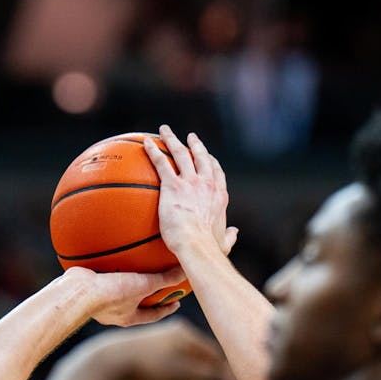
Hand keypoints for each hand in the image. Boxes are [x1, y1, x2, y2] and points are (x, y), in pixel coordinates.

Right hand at [64, 266, 185, 326]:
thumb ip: (164, 279)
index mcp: (128, 317)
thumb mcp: (143, 285)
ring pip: (117, 291)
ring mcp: (99, 301)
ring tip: (133, 267)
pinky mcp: (88, 288)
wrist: (77, 291)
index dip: (166, 308)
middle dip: (146, 295)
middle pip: (135, 304)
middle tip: (157, 284)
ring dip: (125, 281)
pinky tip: (110, 255)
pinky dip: (108, 269)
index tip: (176, 302)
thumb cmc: (110, 294)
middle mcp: (114, 312)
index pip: (153, 315)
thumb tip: (185, 272)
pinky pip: (102, 279)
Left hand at [89, 320, 240, 379]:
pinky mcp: (139, 359)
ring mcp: (155, 347)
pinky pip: (163, 374)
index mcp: (186, 335)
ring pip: (182, 369)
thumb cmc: (147, 368)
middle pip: (200, 362)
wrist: (103, 364)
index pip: (216, 356)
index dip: (227, 378)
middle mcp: (171, 336)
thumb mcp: (184, 376)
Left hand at [144, 125, 236, 255]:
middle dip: (195, 145)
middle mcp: (206, 184)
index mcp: (219, 195)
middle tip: (190, 137)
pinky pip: (161, 162)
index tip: (208, 157)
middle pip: (201, 157)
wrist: (196, 245)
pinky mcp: (172, 185)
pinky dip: (153, 150)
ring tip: (164, 131)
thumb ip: (230, 236)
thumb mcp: (224, 242)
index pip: (217, 173)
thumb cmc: (209, 248)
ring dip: (172, 139)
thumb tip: (235, 232)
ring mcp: (190, 182)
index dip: (212, 163)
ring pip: (181, 153)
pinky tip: (145, 143)